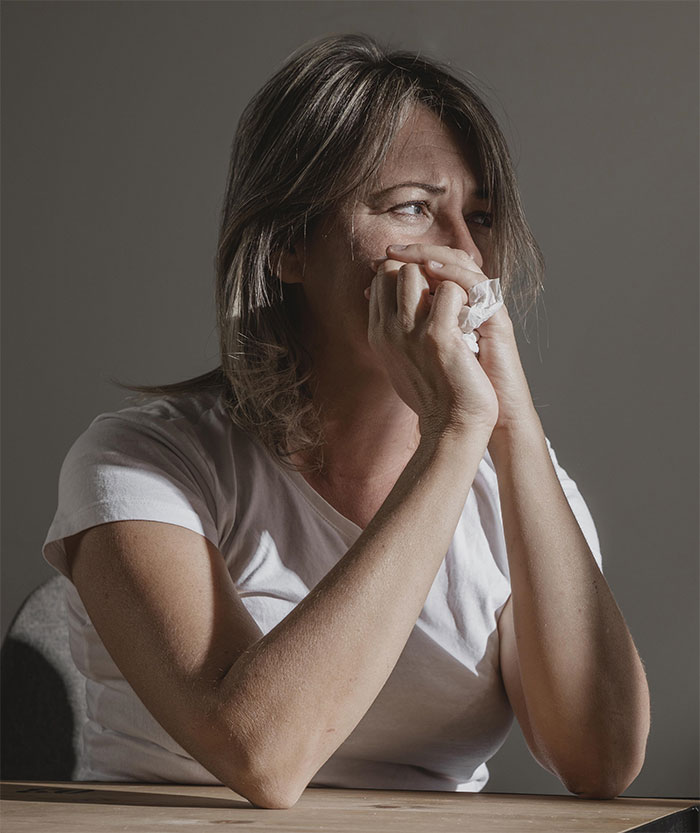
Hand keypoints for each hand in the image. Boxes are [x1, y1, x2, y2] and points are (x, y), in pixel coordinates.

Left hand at [378, 244, 537, 432]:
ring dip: (429, 254)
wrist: (472, 421)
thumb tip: (369, 301)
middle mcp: (469, 305)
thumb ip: (400, 325)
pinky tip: (429, 268)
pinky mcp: (496, 321)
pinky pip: (476, 284)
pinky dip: (452, 272)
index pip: (428, 269)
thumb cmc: (445, 392)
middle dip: (412, 252)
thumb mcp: (415, 353)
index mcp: (450, 309)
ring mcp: (484, 310)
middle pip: (444, 258)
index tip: (372, 265)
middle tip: (386, 254)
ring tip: (402, 253)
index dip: (401, 263)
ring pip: (460, 263)